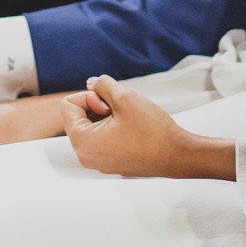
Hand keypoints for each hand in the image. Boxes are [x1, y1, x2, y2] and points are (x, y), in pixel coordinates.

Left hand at [63, 75, 233, 179]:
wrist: (177, 156)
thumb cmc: (152, 131)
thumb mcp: (125, 97)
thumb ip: (102, 85)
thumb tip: (91, 83)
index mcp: (82, 141)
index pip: (68, 105)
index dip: (90, 96)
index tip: (111, 104)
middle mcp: (85, 155)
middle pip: (78, 116)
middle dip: (98, 106)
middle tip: (121, 110)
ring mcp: (97, 162)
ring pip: (91, 125)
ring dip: (107, 116)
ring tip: (129, 120)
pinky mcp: (110, 163)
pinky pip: (101, 138)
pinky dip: (113, 128)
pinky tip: (132, 129)